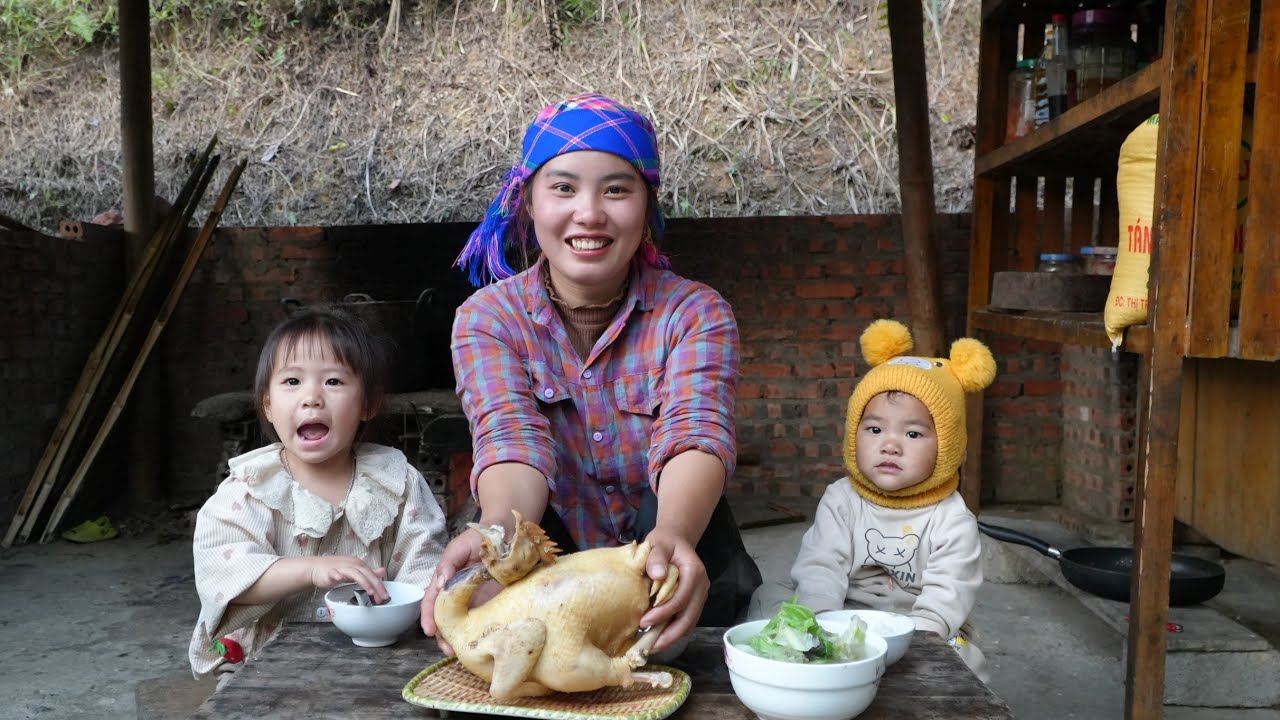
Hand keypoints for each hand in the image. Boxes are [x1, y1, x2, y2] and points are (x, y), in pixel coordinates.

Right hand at [309, 556, 388, 603]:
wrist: (316, 567)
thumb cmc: (336, 570)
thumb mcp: (354, 571)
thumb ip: (368, 573)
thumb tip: (383, 572)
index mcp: (359, 565)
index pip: (372, 575)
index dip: (380, 586)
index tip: (385, 597)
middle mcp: (352, 564)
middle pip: (366, 574)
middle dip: (376, 585)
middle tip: (382, 597)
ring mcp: (341, 567)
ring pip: (354, 573)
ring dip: (363, 582)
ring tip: (370, 591)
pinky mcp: (329, 572)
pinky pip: (334, 573)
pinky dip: (337, 575)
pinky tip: (340, 579)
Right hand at [420, 528, 484, 654]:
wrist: (506, 532)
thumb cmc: (478, 538)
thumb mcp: (458, 548)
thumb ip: (447, 564)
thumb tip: (440, 583)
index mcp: (445, 581)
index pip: (431, 601)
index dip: (428, 616)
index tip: (429, 630)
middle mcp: (458, 594)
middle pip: (445, 619)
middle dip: (443, 636)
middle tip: (447, 649)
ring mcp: (475, 600)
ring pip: (462, 624)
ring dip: (459, 639)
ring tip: (461, 652)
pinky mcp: (492, 603)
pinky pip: (483, 620)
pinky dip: (480, 633)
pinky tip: (481, 643)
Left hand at [638, 526, 709, 651]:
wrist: (676, 540)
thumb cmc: (665, 542)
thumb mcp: (658, 543)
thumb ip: (656, 557)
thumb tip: (657, 575)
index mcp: (694, 572)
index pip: (681, 599)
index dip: (664, 613)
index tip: (644, 621)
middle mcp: (701, 587)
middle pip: (689, 618)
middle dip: (670, 635)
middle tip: (649, 645)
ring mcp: (700, 596)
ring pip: (689, 623)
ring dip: (671, 637)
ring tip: (651, 646)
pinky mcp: (694, 602)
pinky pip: (686, 621)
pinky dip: (673, 631)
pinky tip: (657, 637)